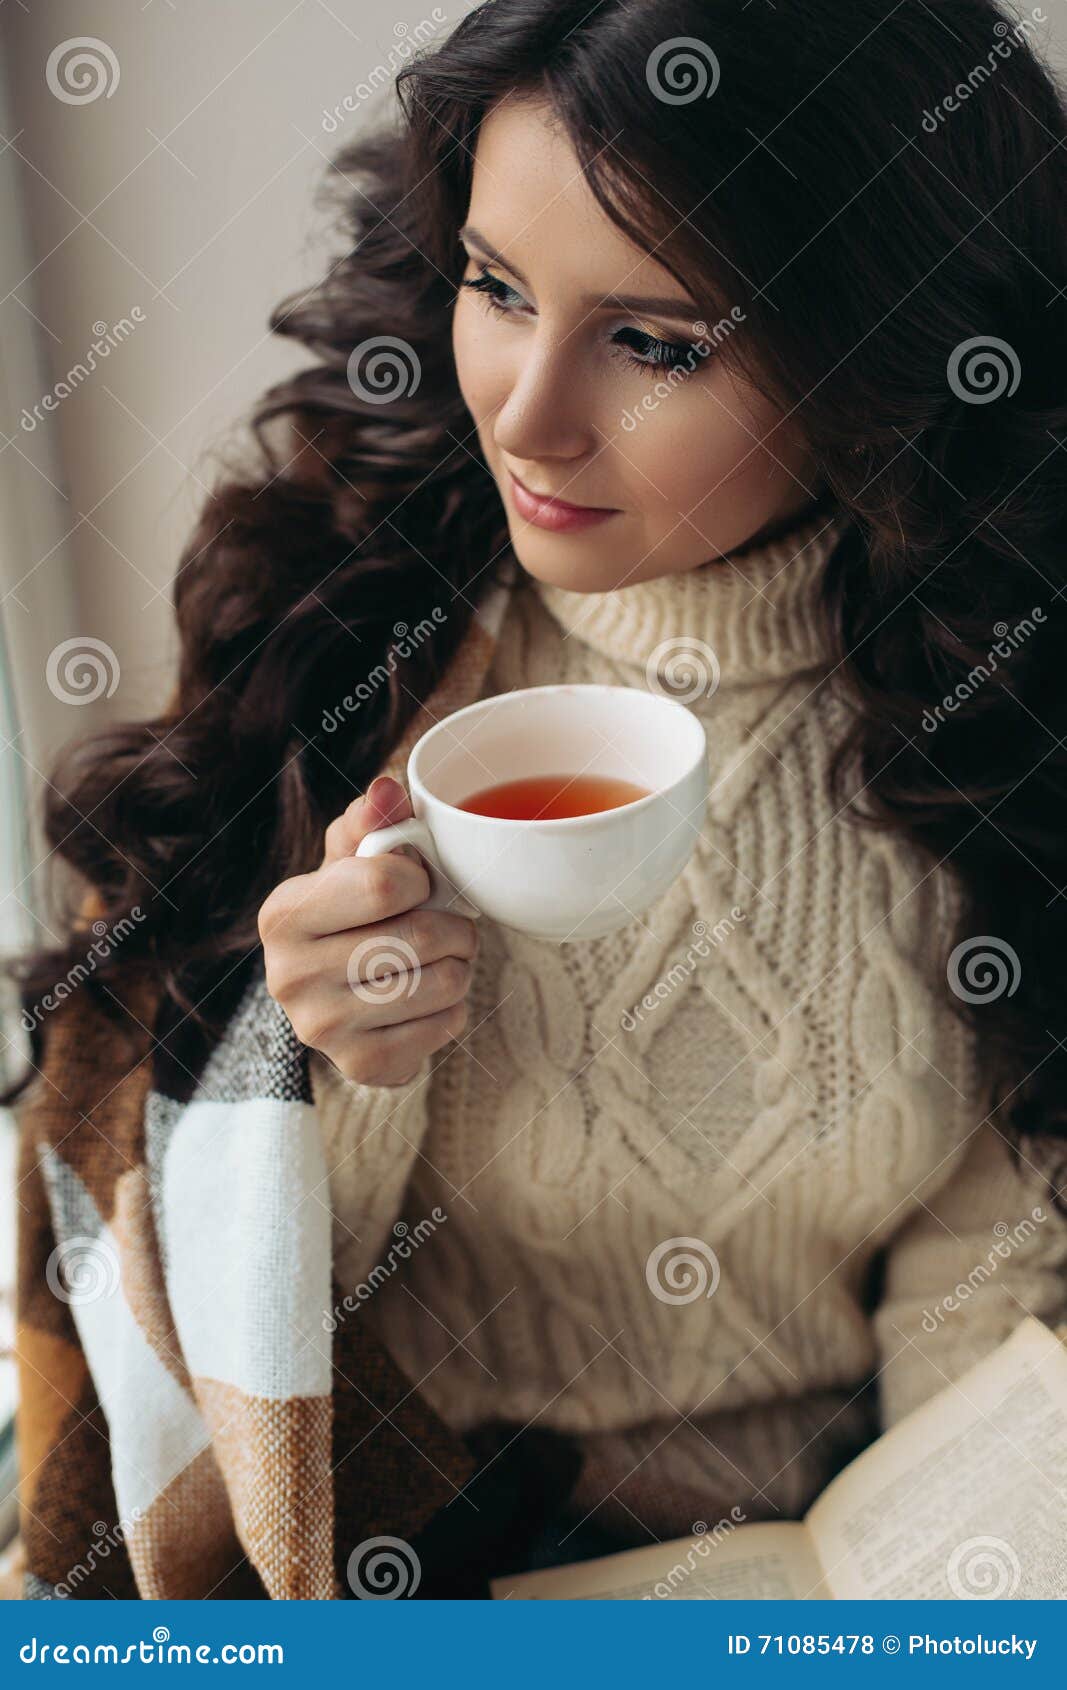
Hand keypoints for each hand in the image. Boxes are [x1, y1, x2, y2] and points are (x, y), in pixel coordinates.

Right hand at [258, 775, 478, 1085]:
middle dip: (453, 925)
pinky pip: (444, 1027)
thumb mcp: (354, 859)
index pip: (384, 885)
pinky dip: (454, 1007)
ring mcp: (321, 1030)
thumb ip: (372, 821)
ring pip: (440, 984)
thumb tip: (387, 790)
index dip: (421, 877)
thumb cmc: (352, 911)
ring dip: (460, 966)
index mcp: (282, 914)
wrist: (338, 993)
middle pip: (419, 938)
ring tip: (444, 958)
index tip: (417, 881)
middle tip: (450, 923)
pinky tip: (432, 997)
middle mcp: (288, 977)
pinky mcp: (360, 1067)